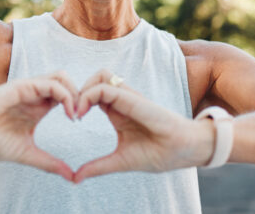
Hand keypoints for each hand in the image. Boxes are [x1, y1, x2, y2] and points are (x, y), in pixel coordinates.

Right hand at [0, 72, 77, 180]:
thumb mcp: (26, 154)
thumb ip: (49, 163)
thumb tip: (71, 177)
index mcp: (37, 108)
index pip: (66, 97)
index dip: (79, 106)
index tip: (82, 124)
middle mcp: (35, 96)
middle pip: (68, 83)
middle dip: (82, 96)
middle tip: (83, 116)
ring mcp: (29, 89)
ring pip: (62, 77)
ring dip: (75, 93)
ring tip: (76, 114)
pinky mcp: (23, 86)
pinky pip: (51, 83)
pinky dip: (65, 95)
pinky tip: (68, 113)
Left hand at [73, 70, 214, 182]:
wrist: (184, 151)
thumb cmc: (158, 153)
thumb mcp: (120, 161)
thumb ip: (98, 166)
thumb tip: (75, 178)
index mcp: (117, 112)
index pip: (93, 94)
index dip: (78, 102)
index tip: (71, 119)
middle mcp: (122, 101)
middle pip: (94, 80)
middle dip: (77, 91)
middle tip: (70, 113)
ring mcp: (128, 97)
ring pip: (100, 75)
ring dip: (83, 89)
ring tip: (76, 111)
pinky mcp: (133, 99)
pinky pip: (106, 87)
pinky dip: (89, 95)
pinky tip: (82, 112)